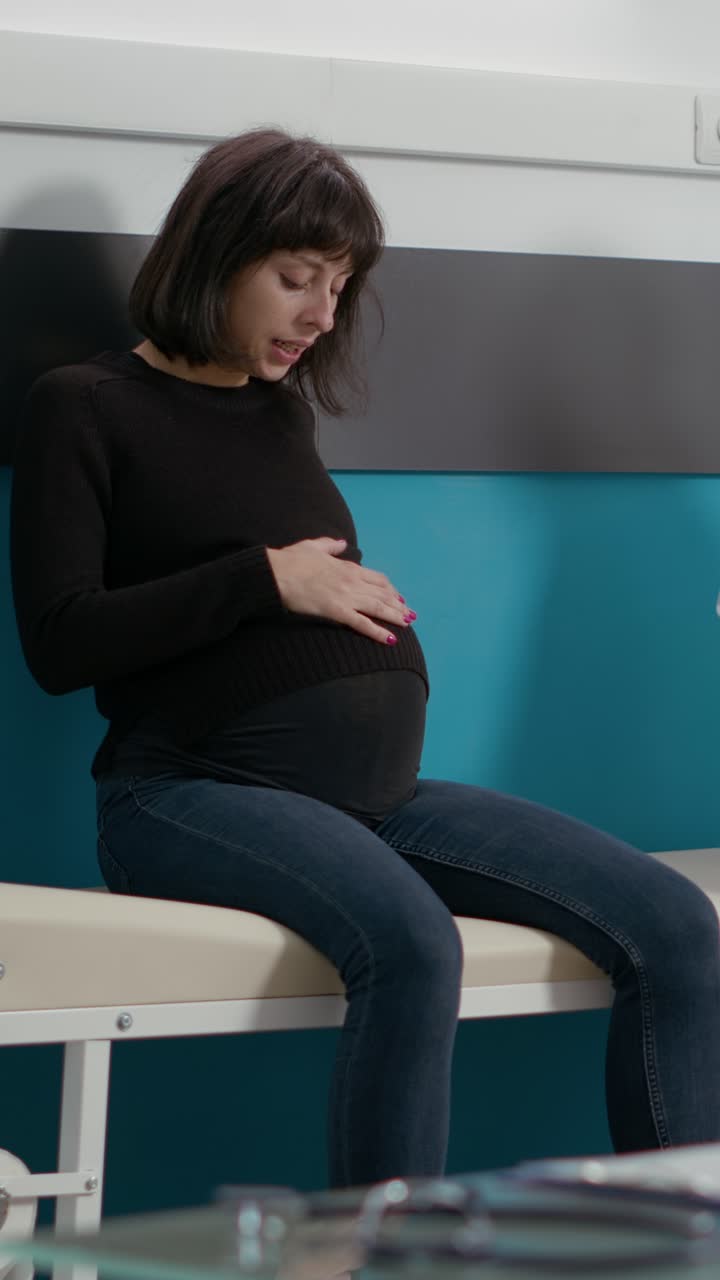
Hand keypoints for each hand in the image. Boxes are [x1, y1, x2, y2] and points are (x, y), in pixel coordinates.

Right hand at [266, 537, 414, 644]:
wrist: (276, 573)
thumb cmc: (290, 560)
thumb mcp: (313, 546)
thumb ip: (330, 545)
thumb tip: (341, 543)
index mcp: (347, 567)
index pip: (376, 579)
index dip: (390, 589)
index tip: (397, 597)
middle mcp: (351, 580)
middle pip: (382, 594)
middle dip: (398, 605)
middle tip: (410, 614)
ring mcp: (345, 596)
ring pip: (378, 607)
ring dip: (396, 616)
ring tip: (408, 624)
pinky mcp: (336, 610)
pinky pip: (363, 623)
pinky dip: (378, 631)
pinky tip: (391, 639)